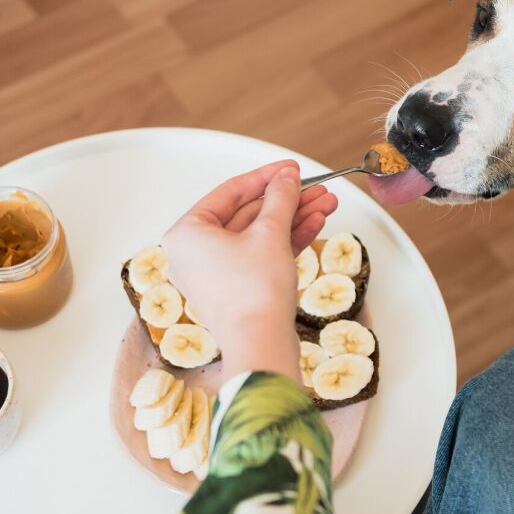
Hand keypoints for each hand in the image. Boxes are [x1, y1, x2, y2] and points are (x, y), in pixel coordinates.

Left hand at [162, 160, 337, 382]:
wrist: (261, 345)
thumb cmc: (253, 292)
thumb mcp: (270, 233)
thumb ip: (280, 198)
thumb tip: (287, 178)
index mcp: (187, 233)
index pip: (229, 192)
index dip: (266, 177)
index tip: (291, 169)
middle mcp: (195, 252)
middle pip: (248, 214)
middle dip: (287, 201)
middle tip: (316, 188)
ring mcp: (216, 273)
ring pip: (258, 235)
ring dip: (293, 219)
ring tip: (326, 204)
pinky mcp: (236, 290)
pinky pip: (260, 255)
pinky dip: (286, 241)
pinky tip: (315, 224)